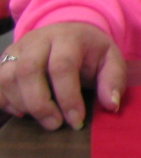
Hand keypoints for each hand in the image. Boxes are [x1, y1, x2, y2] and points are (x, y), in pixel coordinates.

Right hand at [0, 22, 125, 130]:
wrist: (70, 32)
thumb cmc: (91, 51)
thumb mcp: (111, 59)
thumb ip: (113, 80)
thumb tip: (111, 104)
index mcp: (67, 37)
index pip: (62, 66)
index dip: (68, 97)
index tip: (76, 121)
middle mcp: (37, 40)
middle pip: (28, 71)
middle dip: (41, 104)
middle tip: (56, 124)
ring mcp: (16, 50)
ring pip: (6, 77)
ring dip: (22, 104)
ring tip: (43, 120)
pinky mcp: (3, 61)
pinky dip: (5, 101)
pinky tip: (23, 112)